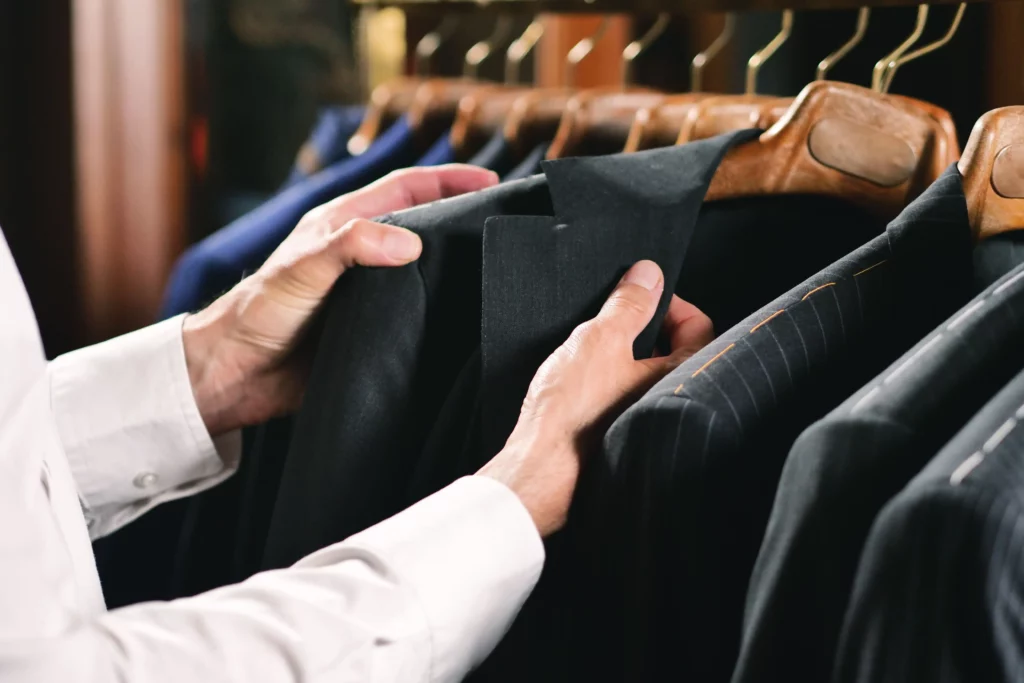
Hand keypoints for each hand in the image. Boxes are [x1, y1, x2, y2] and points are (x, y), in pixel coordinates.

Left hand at [183, 165, 498, 435]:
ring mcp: (369, 291)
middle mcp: (361, 254)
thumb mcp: (301, 269)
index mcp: (344, 225)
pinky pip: (416, 313)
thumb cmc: (258, 313)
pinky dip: (443, 309)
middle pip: (423, 224)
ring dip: (457, 264)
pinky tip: (466, 317)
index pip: (408, 189)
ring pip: (424, 270)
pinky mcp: (372, 328)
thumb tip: (412, 243)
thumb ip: (351, 247)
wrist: (236, 375)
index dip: (450, 181)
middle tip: (505, 221)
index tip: (492, 183)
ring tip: (497, 266)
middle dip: (464, 216)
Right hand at [479, 261, 713, 536]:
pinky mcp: (614, 433)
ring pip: (642, 374)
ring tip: (594, 344)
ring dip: (622, 353)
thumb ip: (629, 304)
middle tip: (617, 315)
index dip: (672, 303)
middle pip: (672, 350)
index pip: (698, 327)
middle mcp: (668, 402)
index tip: (642, 294)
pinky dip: (606, 379)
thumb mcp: (600, 339)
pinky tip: (580, 376)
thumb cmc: (574, 411)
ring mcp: (641, 420)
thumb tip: (649, 275)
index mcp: (677, 378)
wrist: (541, 464)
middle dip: (646, 326)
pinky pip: (619, 395)